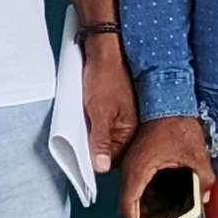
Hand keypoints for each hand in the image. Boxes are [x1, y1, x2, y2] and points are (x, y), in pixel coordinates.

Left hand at [82, 46, 136, 172]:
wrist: (106, 50)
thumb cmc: (106, 76)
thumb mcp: (98, 112)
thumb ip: (100, 141)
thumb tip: (100, 166)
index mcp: (132, 131)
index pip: (114, 160)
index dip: (96, 158)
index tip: (84, 153)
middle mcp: (133, 127)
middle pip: (112, 149)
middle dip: (96, 145)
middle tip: (85, 133)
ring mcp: (127, 118)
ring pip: (109, 136)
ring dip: (96, 133)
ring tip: (88, 119)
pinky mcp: (120, 109)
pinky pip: (108, 124)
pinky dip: (98, 121)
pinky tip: (91, 112)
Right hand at [118, 113, 214, 217]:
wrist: (169, 100)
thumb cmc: (177, 124)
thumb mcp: (196, 157)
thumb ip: (202, 180)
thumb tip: (203, 197)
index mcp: (140, 170)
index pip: (127, 205)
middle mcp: (131, 166)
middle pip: (129, 201)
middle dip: (143, 216)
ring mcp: (132, 160)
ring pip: (133, 190)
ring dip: (145, 202)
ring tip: (165, 210)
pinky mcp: (138, 156)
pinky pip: (138, 179)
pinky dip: (147, 189)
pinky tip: (165, 192)